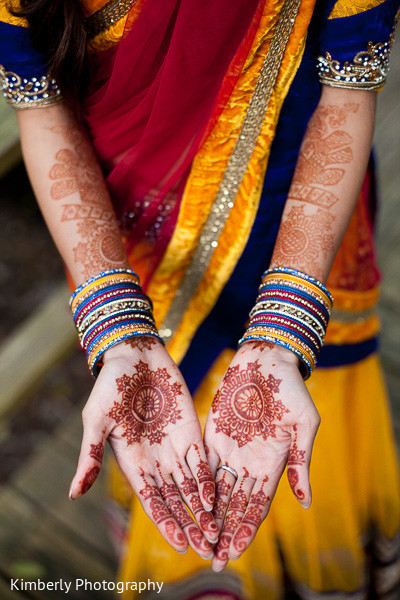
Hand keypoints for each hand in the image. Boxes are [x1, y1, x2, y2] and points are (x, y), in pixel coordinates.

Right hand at [69, 337, 217, 558]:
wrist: (135, 355)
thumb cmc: (110, 385)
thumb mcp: (96, 419)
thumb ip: (90, 456)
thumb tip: (72, 495)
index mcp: (132, 462)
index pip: (152, 501)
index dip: (166, 522)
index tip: (180, 543)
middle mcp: (155, 461)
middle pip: (175, 500)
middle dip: (189, 524)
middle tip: (206, 546)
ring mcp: (174, 447)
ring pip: (191, 486)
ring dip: (203, 509)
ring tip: (216, 531)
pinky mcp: (190, 431)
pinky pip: (202, 460)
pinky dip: (209, 478)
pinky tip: (218, 495)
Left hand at [204, 341, 319, 570]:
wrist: (267, 359)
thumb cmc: (292, 388)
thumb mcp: (304, 424)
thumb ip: (300, 461)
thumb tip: (306, 501)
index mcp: (272, 462)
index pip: (258, 504)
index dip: (246, 527)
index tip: (235, 550)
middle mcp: (249, 461)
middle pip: (235, 503)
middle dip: (224, 530)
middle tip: (211, 556)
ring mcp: (230, 448)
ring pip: (216, 489)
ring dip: (209, 514)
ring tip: (198, 537)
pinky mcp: (212, 433)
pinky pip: (202, 463)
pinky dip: (196, 484)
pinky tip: (187, 502)